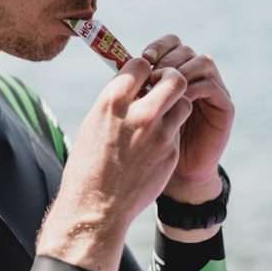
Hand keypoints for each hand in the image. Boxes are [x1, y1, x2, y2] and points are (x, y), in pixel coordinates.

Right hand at [37, 57, 191, 270]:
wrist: (96, 206)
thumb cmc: (88, 164)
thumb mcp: (93, 123)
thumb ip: (116, 101)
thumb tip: (133, 83)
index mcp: (113, 102)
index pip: (140, 64)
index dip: (144, 67)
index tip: (143, 74)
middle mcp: (139, 114)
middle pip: (173, 78)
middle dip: (171, 78)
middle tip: (164, 87)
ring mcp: (159, 134)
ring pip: (183, 102)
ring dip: (175, 104)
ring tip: (161, 116)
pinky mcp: (170, 152)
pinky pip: (178, 130)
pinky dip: (171, 131)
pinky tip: (155, 143)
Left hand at [143, 35, 234, 198]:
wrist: (168, 175)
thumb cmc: (144, 143)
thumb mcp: (136, 110)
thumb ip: (134, 85)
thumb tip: (117, 60)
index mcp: (173, 73)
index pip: (170, 43)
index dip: (158, 47)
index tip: (143, 58)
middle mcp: (194, 78)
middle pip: (185, 49)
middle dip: (168, 57)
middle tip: (153, 72)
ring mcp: (212, 91)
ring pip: (202, 62)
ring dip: (182, 70)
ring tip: (164, 86)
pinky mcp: (224, 107)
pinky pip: (212, 85)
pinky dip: (194, 87)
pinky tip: (178, 99)